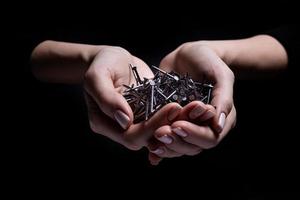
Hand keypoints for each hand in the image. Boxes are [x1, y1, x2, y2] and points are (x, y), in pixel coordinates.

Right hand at [84, 46, 181, 149]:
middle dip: (167, 125)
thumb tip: (125, 120)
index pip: (130, 136)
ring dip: (175, 124)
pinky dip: (177, 116)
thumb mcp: (97, 76)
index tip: (171, 107)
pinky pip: (163, 120)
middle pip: (147, 139)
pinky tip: (190, 106)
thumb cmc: (102, 64)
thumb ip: (106, 98)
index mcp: (103, 124)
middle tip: (183, 107)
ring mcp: (136, 123)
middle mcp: (120, 129)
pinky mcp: (148, 115)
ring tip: (192, 108)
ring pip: (158, 132)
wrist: (113, 59)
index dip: (151, 127)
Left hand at [148, 42, 235, 163]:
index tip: (178, 124)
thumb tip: (219, 126)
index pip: (210, 138)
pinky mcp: (170, 123)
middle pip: (193, 148)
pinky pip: (166, 140)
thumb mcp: (220, 74)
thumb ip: (222, 98)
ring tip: (153, 138)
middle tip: (161, 132)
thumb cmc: (207, 61)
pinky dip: (158, 147)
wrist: (186, 55)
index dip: (194, 134)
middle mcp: (203, 127)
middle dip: (176, 142)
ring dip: (166, 146)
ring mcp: (186, 126)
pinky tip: (150, 152)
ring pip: (178, 147)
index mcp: (220, 119)